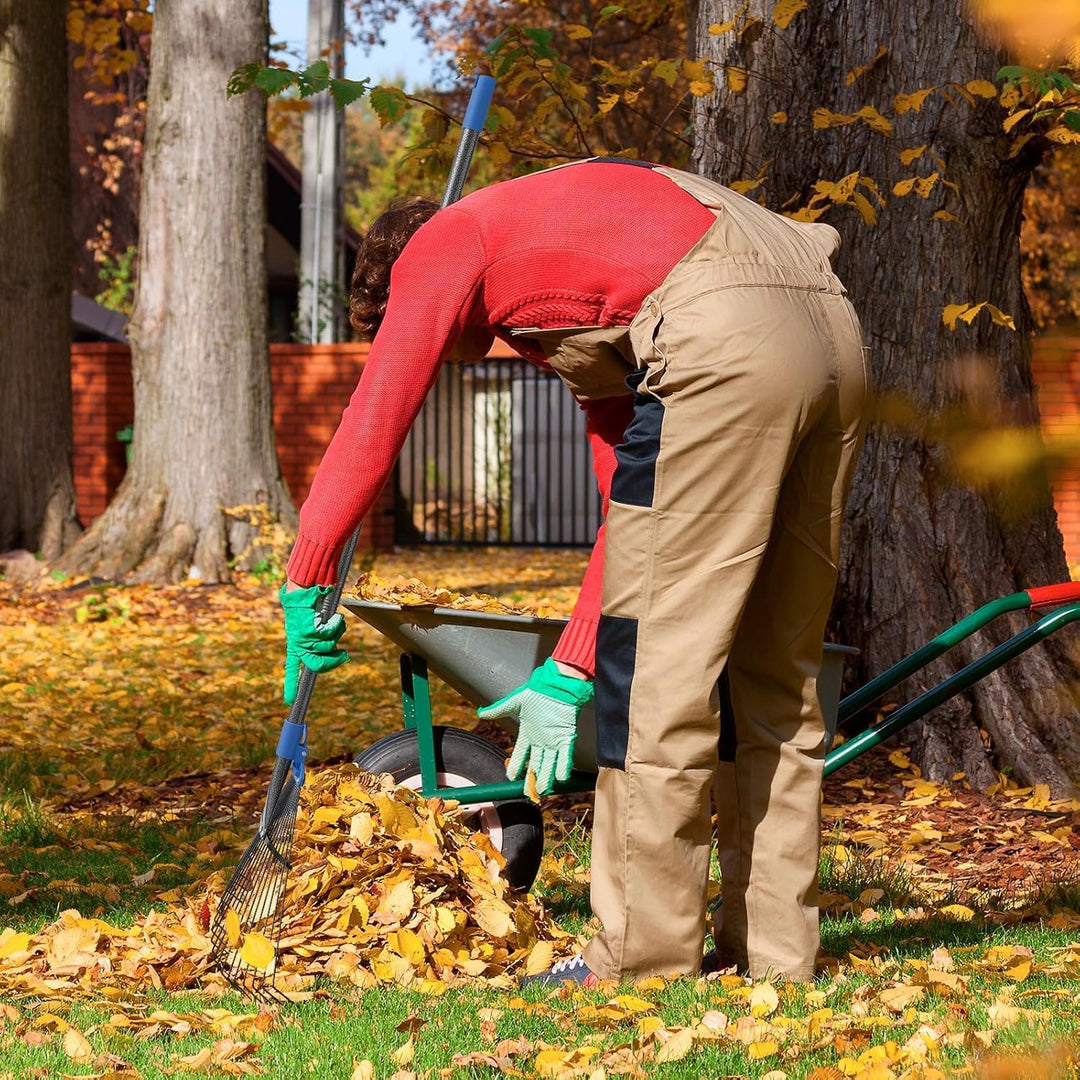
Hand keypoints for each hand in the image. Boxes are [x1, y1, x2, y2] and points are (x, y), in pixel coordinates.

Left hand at [279, 583, 348, 704]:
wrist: (302, 588)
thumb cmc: (307, 604)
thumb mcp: (310, 625)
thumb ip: (320, 641)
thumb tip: (343, 657)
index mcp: (294, 644)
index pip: (291, 669)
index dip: (291, 685)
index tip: (289, 702)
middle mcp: (298, 643)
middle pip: (317, 665)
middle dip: (334, 662)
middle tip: (344, 656)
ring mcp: (303, 638)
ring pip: (328, 647)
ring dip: (336, 633)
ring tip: (332, 620)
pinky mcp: (311, 630)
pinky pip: (330, 634)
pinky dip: (335, 624)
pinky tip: (333, 616)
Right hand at [477, 658, 592, 794]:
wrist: (555, 686)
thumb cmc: (536, 692)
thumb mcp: (514, 702)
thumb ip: (498, 710)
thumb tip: (480, 713)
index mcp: (528, 733)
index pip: (520, 755)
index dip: (516, 767)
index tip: (510, 778)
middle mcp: (540, 740)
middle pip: (535, 765)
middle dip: (532, 780)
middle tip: (530, 794)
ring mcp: (553, 740)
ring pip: (549, 764)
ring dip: (546, 778)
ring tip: (543, 792)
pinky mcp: (566, 737)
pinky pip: (565, 756)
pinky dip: (562, 767)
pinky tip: (560, 778)